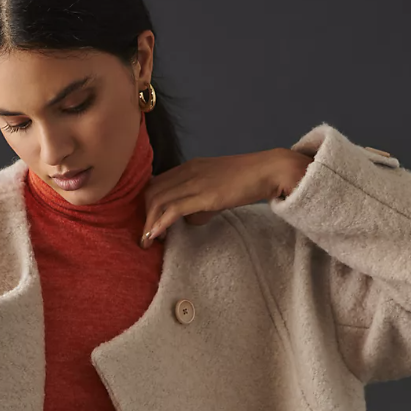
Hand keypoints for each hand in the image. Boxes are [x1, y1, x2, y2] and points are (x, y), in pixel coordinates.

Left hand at [140, 148, 314, 246]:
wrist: (268, 170)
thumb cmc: (246, 182)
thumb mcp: (217, 192)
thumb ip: (200, 205)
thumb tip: (188, 220)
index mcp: (188, 168)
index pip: (156, 183)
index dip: (147, 205)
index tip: (146, 224)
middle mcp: (187, 171)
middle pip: (151, 192)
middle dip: (143, 216)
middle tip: (144, 237)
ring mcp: (194, 181)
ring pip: (158, 200)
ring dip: (148, 224)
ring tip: (146, 242)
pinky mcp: (203, 194)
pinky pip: (173, 208)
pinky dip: (160, 223)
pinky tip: (154, 236)